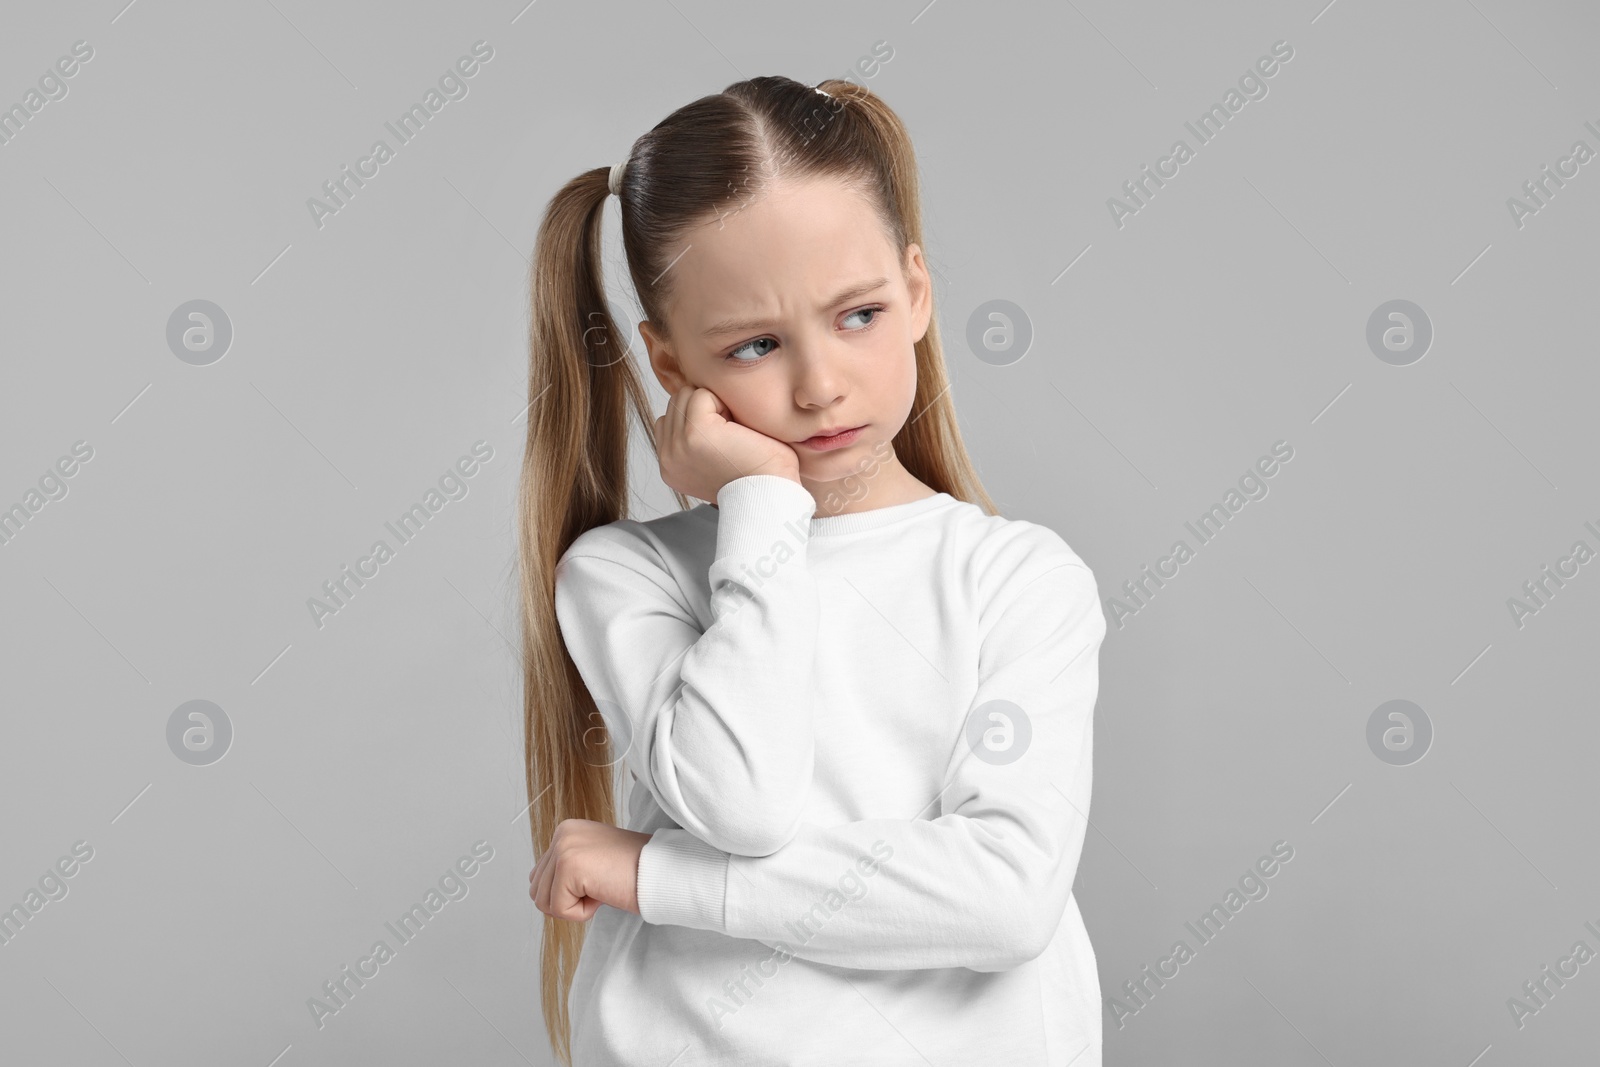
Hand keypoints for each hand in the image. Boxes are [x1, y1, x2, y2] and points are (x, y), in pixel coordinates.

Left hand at [529, 819, 652, 920]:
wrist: (663, 872)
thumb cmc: (636, 872)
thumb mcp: (594, 862)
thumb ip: (566, 869)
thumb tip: (539, 889)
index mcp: (567, 830)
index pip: (540, 877)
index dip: (569, 892)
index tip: (599, 879)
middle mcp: (562, 833)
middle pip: (537, 891)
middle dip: (568, 900)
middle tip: (601, 886)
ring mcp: (564, 847)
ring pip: (544, 902)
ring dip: (575, 906)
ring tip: (602, 888)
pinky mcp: (569, 865)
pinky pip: (559, 909)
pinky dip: (583, 912)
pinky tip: (603, 892)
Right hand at [654, 385, 800, 502]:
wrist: (770, 495)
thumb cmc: (758, 477)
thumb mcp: (713, 461)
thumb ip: (694, 439)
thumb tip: (692, 402)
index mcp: (670, 467)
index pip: (669, 420)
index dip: (699, 417)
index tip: (724, 440)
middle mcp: (668, 459)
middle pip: (676, 403)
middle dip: (705, 408)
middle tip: (731, 434)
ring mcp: (677, 446)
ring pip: (686, 395)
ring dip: (713, 405)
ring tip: (732, 432)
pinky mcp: (694, 432)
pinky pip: (701, 394)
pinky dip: (723, 403)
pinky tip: (737, 429)